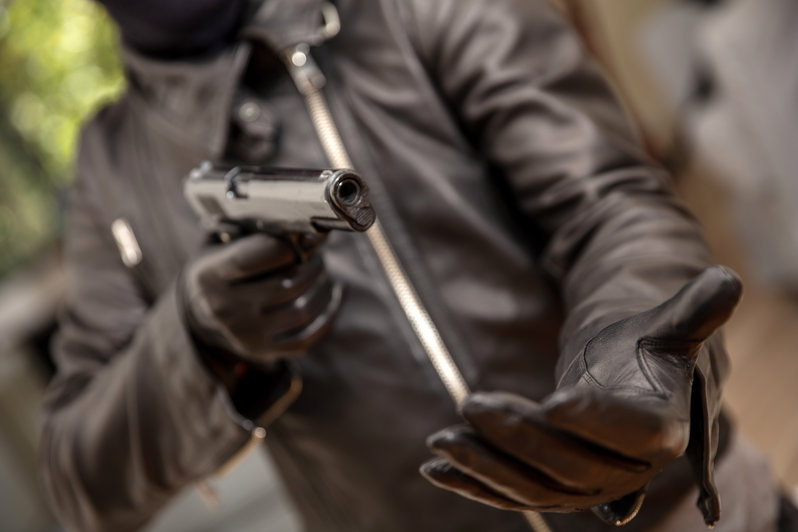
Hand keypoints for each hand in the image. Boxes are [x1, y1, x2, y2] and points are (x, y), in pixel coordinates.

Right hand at [181, 233, 340, 362]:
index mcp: (210, 274)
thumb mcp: (224, 241)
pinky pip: (307, 338)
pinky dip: (328, 315)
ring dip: (322, 287)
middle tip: (317, 254)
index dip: (286, 246)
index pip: (251, 259)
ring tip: (322, 272)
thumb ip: (257, 231)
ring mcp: (243, 334)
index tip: (308, 236)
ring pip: (302, 311)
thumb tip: (310, 231)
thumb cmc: (225, 266)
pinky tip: (333, 295)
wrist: (201, 309)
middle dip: (312, 266)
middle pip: (286, 286)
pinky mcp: (262, 350)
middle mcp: (223, 308)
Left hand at [421, 266, 740, 524]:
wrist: (627, 387)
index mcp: (659, 429)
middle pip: (568, 462)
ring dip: (485, 466)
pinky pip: (509, 494)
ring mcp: (584, 487)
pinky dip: (473, 484)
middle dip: (517, 436)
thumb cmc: (645, 352)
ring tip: (440, 441)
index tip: (554, 401)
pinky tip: (433, 468)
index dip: (595, 417)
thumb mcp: (667, 328)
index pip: (629, 429)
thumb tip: (726, 278)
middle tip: (471, 402)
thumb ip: (692, 311)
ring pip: (532, 487)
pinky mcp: (550, 489)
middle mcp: (624, 470)